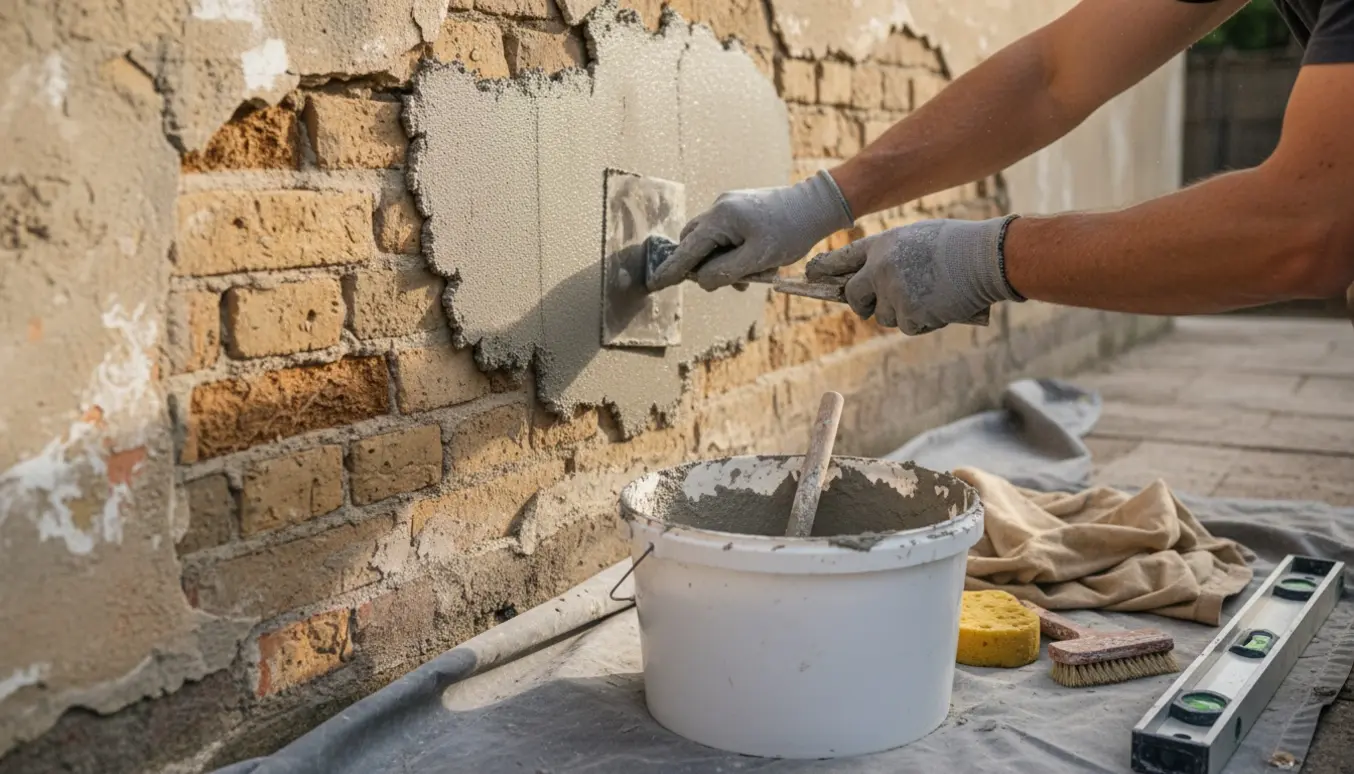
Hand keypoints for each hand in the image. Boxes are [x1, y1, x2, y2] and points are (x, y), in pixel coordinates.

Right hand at [647, 170, 854, 290]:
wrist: (817, 205)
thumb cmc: (791, 231)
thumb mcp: (758, 259)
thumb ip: (725, 271)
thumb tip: (701, 281)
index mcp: (720, 219)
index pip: (687, 250)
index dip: (671, 270)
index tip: (654, 283)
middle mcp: (719, 208)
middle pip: (694, 244)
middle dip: (707, 267)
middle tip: (735, 281)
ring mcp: (728, 205)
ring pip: (711, 241)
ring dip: (724, 261)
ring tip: (758, 270)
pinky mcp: (739, 207)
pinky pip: (725, 233)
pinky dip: (735, 250)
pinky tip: (759, 260)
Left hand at [805, 215, 1023, 334]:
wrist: (985, 256)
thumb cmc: (958, 244)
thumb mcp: (917, 238)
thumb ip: (892, 256)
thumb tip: (875, 281)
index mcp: (882, 245)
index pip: (843, 259)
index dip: (827, 268)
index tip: (811, 274)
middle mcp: (880, 268)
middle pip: (855, 296)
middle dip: (863, 304)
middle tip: (876, 306)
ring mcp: (893, 292)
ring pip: (884, 315)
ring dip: (902, 313)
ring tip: (929, 297)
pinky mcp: (910, 312)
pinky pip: (908, 326)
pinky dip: (923, 322)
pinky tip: (941, 307)